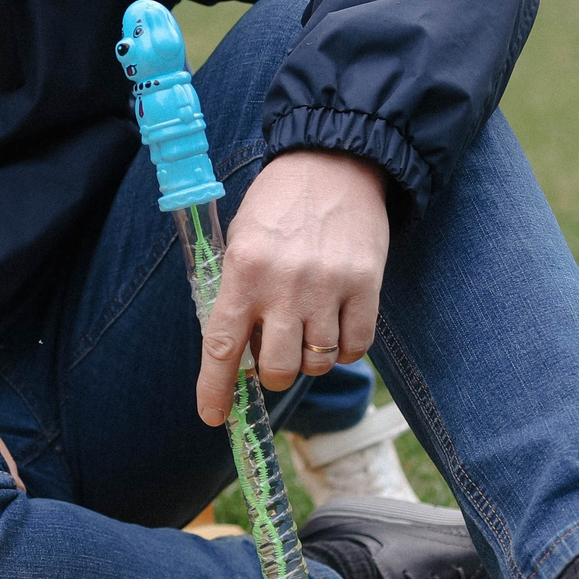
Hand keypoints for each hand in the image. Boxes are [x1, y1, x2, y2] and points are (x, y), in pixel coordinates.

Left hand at [195, 149, 390, 425]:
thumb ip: (238, 292)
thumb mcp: (242, 240)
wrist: (334, 162)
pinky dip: (344, 351)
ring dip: (308, 359)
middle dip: (271, 373)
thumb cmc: (279, 204)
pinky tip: (335, 327)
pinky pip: (356, 348)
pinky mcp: (366, 286)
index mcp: (242, 270)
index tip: (212, 416)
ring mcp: (328, 288)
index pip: (221, 345)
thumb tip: (238, 352)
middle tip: (271, 353)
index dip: (214, 388)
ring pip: (317, 363)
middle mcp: (283, 284)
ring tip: (304, 328)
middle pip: (276, 368)